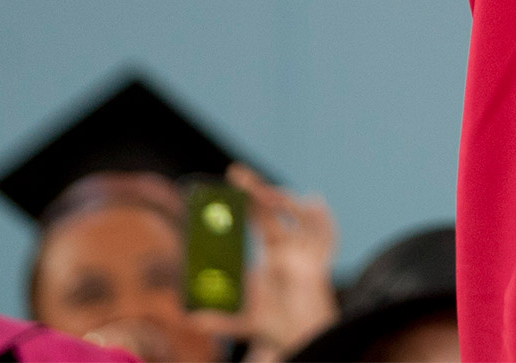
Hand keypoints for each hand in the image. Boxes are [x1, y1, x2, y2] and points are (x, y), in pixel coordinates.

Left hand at [190, 163, 339, 362]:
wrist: (302, 341)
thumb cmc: (276, 327)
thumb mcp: (242, 322)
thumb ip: (219, 320)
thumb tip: (190, 319)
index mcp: (274, 255)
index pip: (259, 220)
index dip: (246, 201)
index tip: (231, 185)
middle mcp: (290, 249)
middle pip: (274, 211)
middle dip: (256, 191)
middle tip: (236, 174)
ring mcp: (306, 254)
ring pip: (297, 217)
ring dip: (282, 201)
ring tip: (263, 193)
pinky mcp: (320, 264)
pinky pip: (325, 238)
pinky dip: (323, 219)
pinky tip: (312, 201)